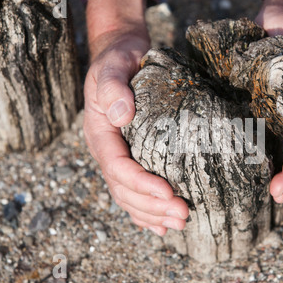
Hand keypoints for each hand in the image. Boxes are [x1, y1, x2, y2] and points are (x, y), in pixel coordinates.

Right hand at [83, 0, 188, 235]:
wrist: (121, 57)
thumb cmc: (118, 61)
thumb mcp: (112, 67)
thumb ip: (112, 88)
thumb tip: (121, 115)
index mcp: (100, 134)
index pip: (118, 167)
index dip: (142, 184)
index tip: (169, 193)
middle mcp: (107, 151)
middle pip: (124, 189)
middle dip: (152, 206)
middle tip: (182, 215)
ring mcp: (117, 157)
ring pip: (129, 196)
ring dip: (152, 214)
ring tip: (178, 224)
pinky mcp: (130, 158)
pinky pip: (133, 192)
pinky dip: (145, 211)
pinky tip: (161, 225)